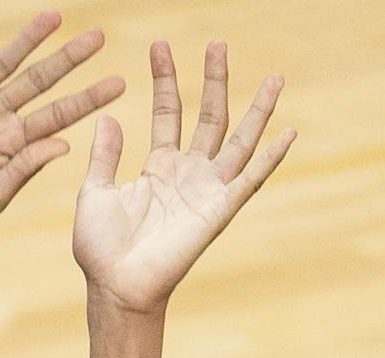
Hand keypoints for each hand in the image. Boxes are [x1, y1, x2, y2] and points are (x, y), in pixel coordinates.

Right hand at [0, 9, 123, 240]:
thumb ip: (24, 168)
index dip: (87, 99)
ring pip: (2, 62)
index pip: (57, 116)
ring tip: (55, 16)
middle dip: (67, 59)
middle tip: (98, 38)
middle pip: (37, 82)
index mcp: (10, 145)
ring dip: (27, 39)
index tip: (119, 83)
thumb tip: (65, 144)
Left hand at [73, 42, 294, 313]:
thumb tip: (110, 116)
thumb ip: (106, 155)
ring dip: (257, 110)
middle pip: (209, 117)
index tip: (160, 45)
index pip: (167, 112)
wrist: (115, 287)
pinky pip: (250, 180)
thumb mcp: (95, 191)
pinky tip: (289, 133)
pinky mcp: (219, 211)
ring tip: (274, 77)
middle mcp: (188, 174)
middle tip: (218, 43)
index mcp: (158, 168)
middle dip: (214, 80)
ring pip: (239, 141)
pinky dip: (271, 158)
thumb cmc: (101, 249)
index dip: (164, 80)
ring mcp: (207, 191)